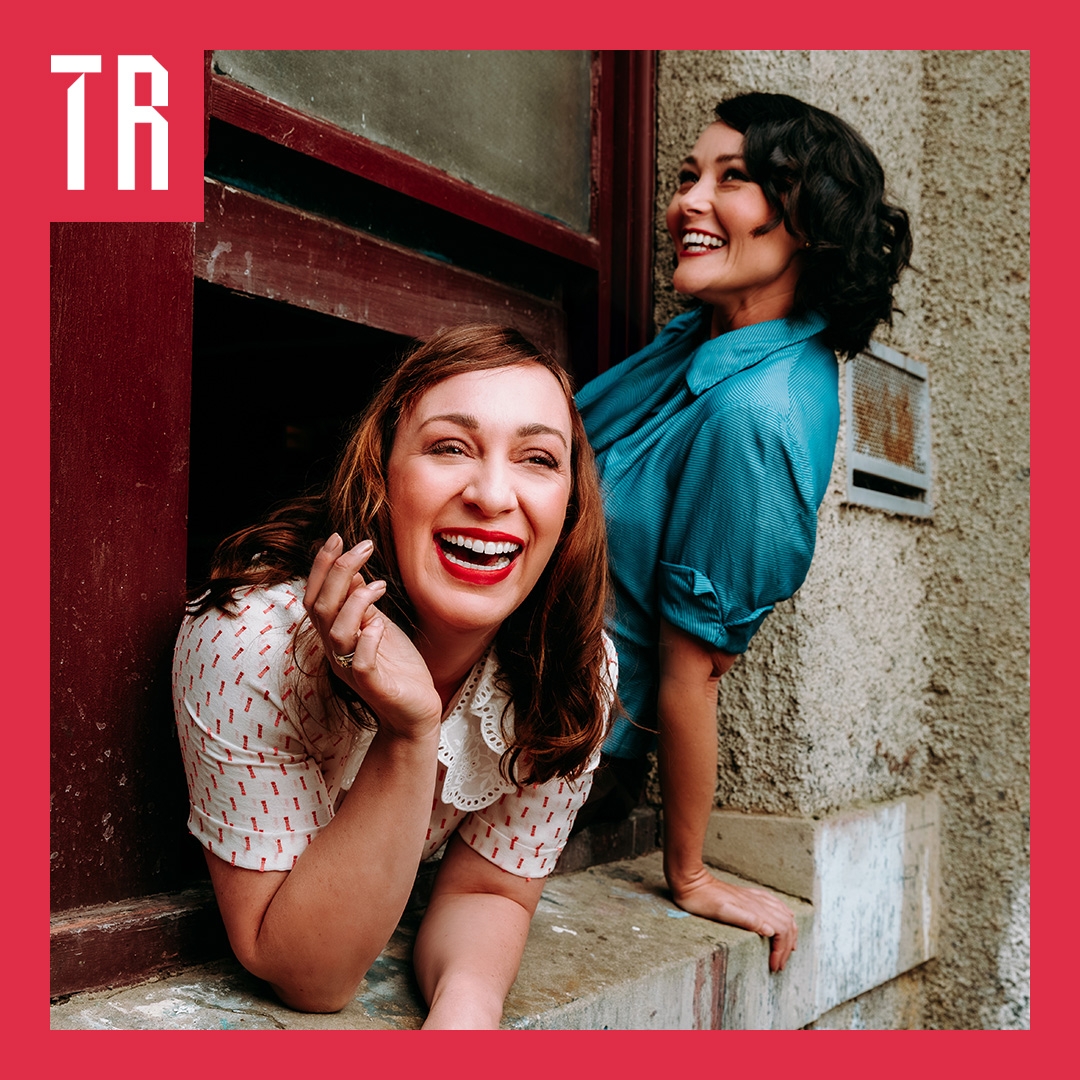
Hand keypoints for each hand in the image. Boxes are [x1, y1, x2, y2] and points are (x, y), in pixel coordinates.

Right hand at [304, 534, 441, 740]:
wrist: (414, 710)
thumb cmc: (396, 666)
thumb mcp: (376, 624)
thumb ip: (360, 602)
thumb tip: (350, 570)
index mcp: (335, 633)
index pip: (315, 596)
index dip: (321, 566)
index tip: (338, 537)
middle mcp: (337, 650)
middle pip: (321, 607)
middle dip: (338, 571)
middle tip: (363, 547)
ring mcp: (352, 669)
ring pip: (336, 633)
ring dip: (354, 602)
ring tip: (379, 585)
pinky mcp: (373, 686)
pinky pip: (361, 663)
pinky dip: (368, 640)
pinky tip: (380, 624)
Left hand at [669, 866, 797, 972]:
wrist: (692, 882)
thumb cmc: (703, 900)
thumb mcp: (721, 912)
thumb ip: (746, 919)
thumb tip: (770, 931)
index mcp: (754, 909)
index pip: (781, 931)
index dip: (781, 951)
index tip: (774, 966)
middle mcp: (759, 902)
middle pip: (787, 925)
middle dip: (787, 947)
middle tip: (779, 965)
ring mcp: (755, 898)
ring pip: (785, 915)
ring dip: (790, 934)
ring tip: (788, 950)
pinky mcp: (750, 895)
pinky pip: (776, 905)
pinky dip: (785, 916)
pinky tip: (785, 919)